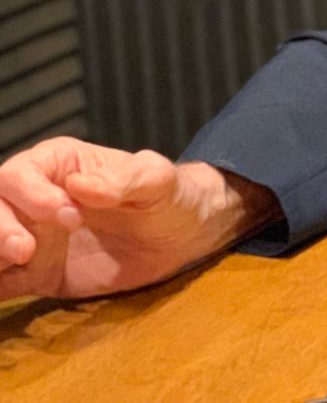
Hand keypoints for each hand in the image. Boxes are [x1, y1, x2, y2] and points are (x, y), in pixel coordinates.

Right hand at [0, 137, 278, 300]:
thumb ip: (123, 180)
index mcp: (57, 165)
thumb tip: (80, 185)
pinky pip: (0, 282)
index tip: (69, 216)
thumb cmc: (169, 195)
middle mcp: (32, 200)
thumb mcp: (157, 180)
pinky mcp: (34, 275)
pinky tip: (4, 288)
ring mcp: (29, 238)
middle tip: (26, 251)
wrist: (180, 237)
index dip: (31, 195)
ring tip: (12, 267)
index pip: (19, 175)